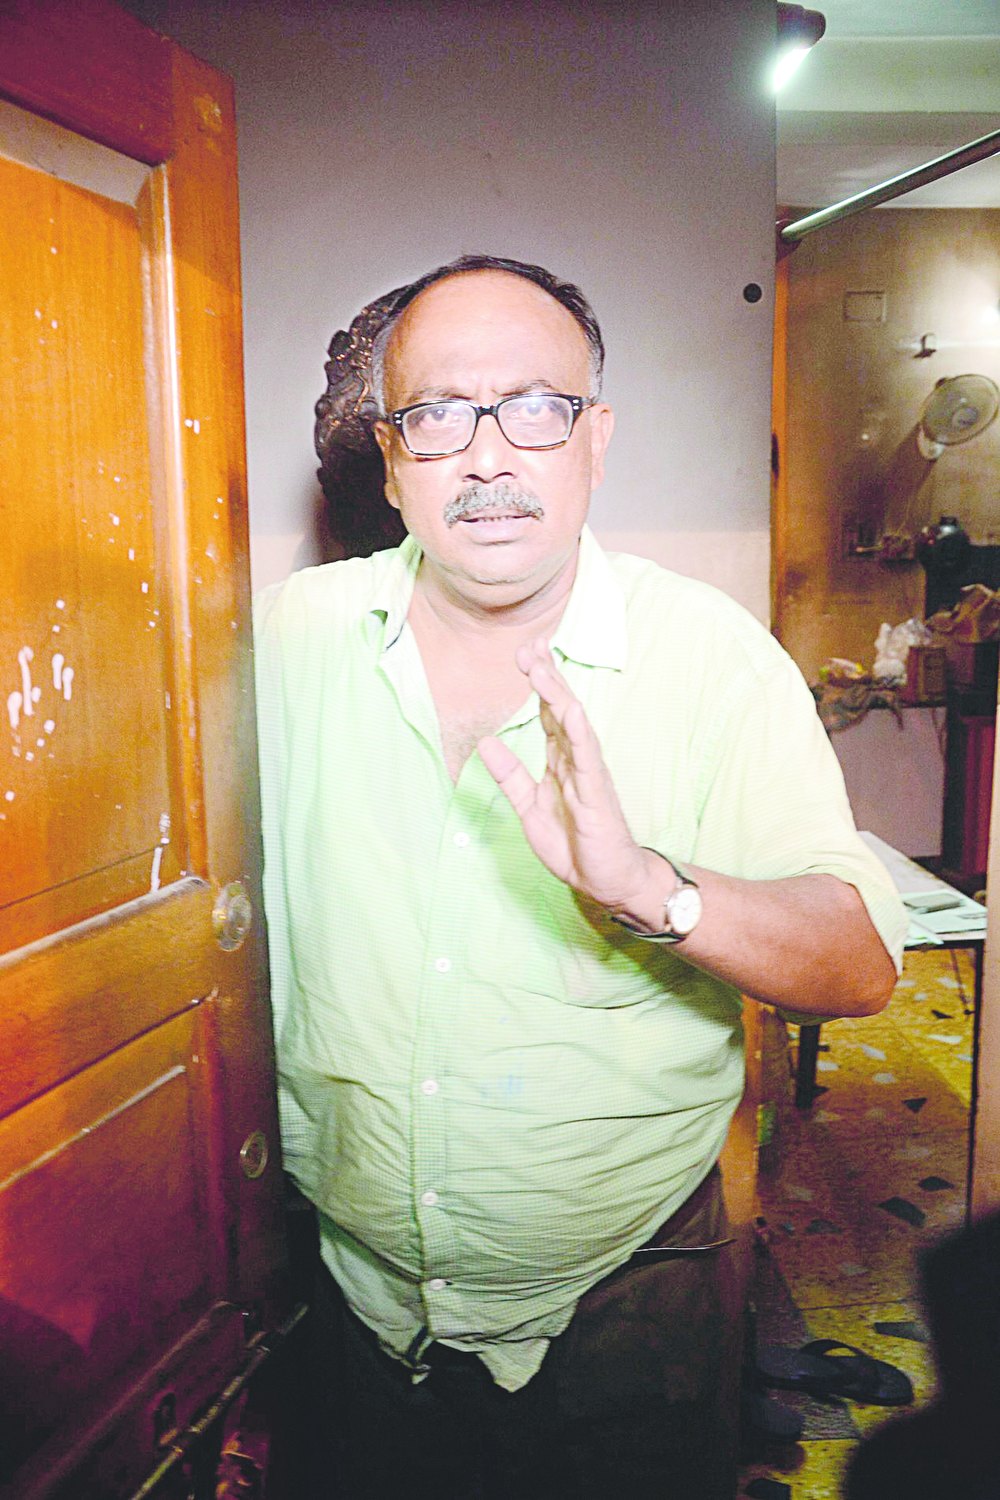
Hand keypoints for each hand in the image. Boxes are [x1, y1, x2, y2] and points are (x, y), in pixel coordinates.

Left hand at [477, 637, 654, 911]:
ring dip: (557, 695)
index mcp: (559, 761)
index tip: (523, 654)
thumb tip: (486, 741)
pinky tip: (572, 709)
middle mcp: (575, 758)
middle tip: (530, 646)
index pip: (548, 713)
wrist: (606, 879)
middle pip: (560, 708)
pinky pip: (588, 756)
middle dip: (547, 676)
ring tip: (541, 668)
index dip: (537, 684)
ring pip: (572, 724)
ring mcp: (588, 772)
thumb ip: (510, 775)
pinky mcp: (596, 791)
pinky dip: (580, 731)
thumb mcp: (529, 807)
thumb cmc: (574, 843)